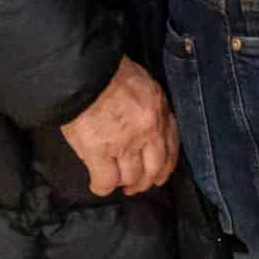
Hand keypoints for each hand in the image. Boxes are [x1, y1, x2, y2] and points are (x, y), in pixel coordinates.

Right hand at [60, 57, 177, 196]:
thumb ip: (150, 110)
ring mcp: (124, 144)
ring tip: (115, 181)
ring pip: (131, 178)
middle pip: (154, 169)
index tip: (159, 174)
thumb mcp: (145, 86)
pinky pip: (106, 182)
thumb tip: (147, 132)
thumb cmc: (112, 73)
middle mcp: (148, 131)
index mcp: (159, 111)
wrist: (86, 71)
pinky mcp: (99, 152)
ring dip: (124, 183)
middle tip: (135, 185)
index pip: (171, 147)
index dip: (165, 166)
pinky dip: (102, 187)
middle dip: (146, 181)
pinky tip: (98, 184)